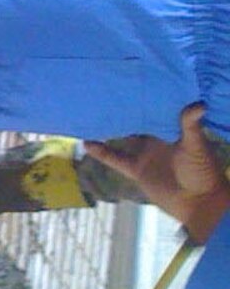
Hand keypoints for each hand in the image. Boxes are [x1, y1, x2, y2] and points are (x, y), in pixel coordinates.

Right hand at [86, 103, 229, 243]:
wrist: (198, 204)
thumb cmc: (201, 172)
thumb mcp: (196, 146)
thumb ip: (191, 126)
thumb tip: (199, 103)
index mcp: (170, 130)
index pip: (153, 110)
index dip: (141, 98)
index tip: (127, 84)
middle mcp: (155, 140)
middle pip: (135, 122)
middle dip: (122, 111)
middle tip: (102, 94)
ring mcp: (145, 154)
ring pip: (122, 138)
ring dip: (108, 130)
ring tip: (89, 115)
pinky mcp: (136, 170)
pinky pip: (115, 158)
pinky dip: (102, 152)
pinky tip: (86, 143)